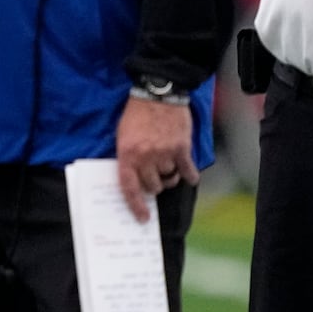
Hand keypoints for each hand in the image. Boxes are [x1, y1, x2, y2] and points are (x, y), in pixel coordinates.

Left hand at [115, 96, 197, 222]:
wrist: (157, 93)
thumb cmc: (136, 114)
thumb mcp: (122, 135)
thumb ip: (127, 157)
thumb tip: (133, 180)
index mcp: (127, 154)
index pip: (130, 187)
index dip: (136, 205)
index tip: (142, 218)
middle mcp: (146, 157)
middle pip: (152, 186)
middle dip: (153, 185)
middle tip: (155, 178)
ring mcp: (165, 153)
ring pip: (169, 179)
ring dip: (169, 176)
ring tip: (168, 166)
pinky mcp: (182, 148)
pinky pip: (187, 170)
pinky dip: (189, 175)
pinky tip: (190, 175)